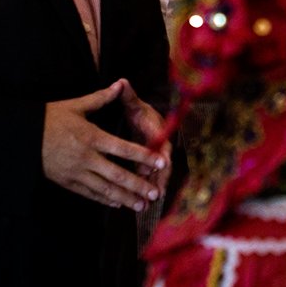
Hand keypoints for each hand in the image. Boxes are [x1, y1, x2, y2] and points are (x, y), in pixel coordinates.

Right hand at [42, 80, 166, 210]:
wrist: (21, 137)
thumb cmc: (50, 118)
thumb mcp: (76, 106)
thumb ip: (101, 98)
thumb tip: (120, 84)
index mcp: (92, 137)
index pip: (124, 149)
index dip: (144, 156)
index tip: (161, 162)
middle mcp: (86, 157)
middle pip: (118, 175)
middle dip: (138, 185)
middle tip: (155, 194)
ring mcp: (76, 172)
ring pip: (105, 189)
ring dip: (125, 198)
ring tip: (141, 205)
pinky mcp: (67, 182)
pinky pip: (89, 194)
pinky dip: (104, 200)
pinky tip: (117, 204)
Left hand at [118, 80, 172, 195]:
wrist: (143, 118)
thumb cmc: (138, 110)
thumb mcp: (133, 103)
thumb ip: (127, 95)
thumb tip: (122, 81)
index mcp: (157, 131)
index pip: (163, 144)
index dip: (163, 155)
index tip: (163, 165)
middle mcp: (160, 146)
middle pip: (163, 165)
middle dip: (160, 180)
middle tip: (155, 194)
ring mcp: (155, 158)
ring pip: (156, 176)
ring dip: (151, 189)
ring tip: (145, 205)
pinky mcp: (149, 166)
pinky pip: (148, 179)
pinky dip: (144, 189)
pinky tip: (136, 202)